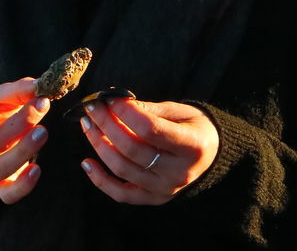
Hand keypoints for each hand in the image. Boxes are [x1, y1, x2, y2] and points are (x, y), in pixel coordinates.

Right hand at [0, 77, 49, 203]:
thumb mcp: (0, 97)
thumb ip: (17, 90)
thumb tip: (38, 86)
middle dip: (15, 126)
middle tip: (38, 107)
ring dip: (23, 150)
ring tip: (42, 131)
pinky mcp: (0, 189)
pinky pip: (8, 194)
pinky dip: (23, 184)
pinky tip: (36, 168)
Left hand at [79, 97, 218, 204]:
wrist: (210, 154)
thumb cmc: (193, 127)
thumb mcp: (179, 111)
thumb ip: (149, 109)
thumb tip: (115, 103)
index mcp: (192, 145)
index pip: (150, 129)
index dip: (125, 112)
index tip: (109, 97)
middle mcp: (179, 172)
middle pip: (131, 149)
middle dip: (106, 124)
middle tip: (92, 107)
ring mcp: (165, 189)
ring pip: (122, 168)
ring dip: (99, 144)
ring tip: (88, 124)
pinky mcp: (153, 198)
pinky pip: (122, 194)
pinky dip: (100, 180)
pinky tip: (86, 163)